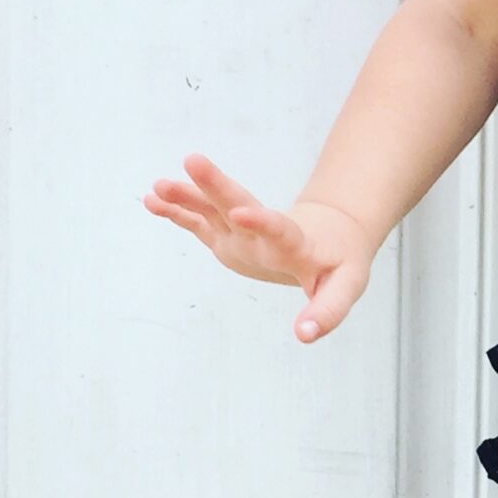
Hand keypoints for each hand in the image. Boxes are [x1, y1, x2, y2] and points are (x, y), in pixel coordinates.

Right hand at [142, 153, 375, 340]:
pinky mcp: (227, 234)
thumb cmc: (339, 263)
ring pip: (214, 208)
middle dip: (217, 186)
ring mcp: (242, 231)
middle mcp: (264, 232)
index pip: (278, 230)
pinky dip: (178, 211)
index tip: (241, 211)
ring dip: (188, 195)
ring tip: (159, 186)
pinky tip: (152, 200)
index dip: (262, 221)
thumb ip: (327, 311)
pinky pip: (200, 220)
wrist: (331, 234)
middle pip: (239, 204)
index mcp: (295, 243)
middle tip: (194, 161)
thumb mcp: (345, 288)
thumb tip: (305, 336)